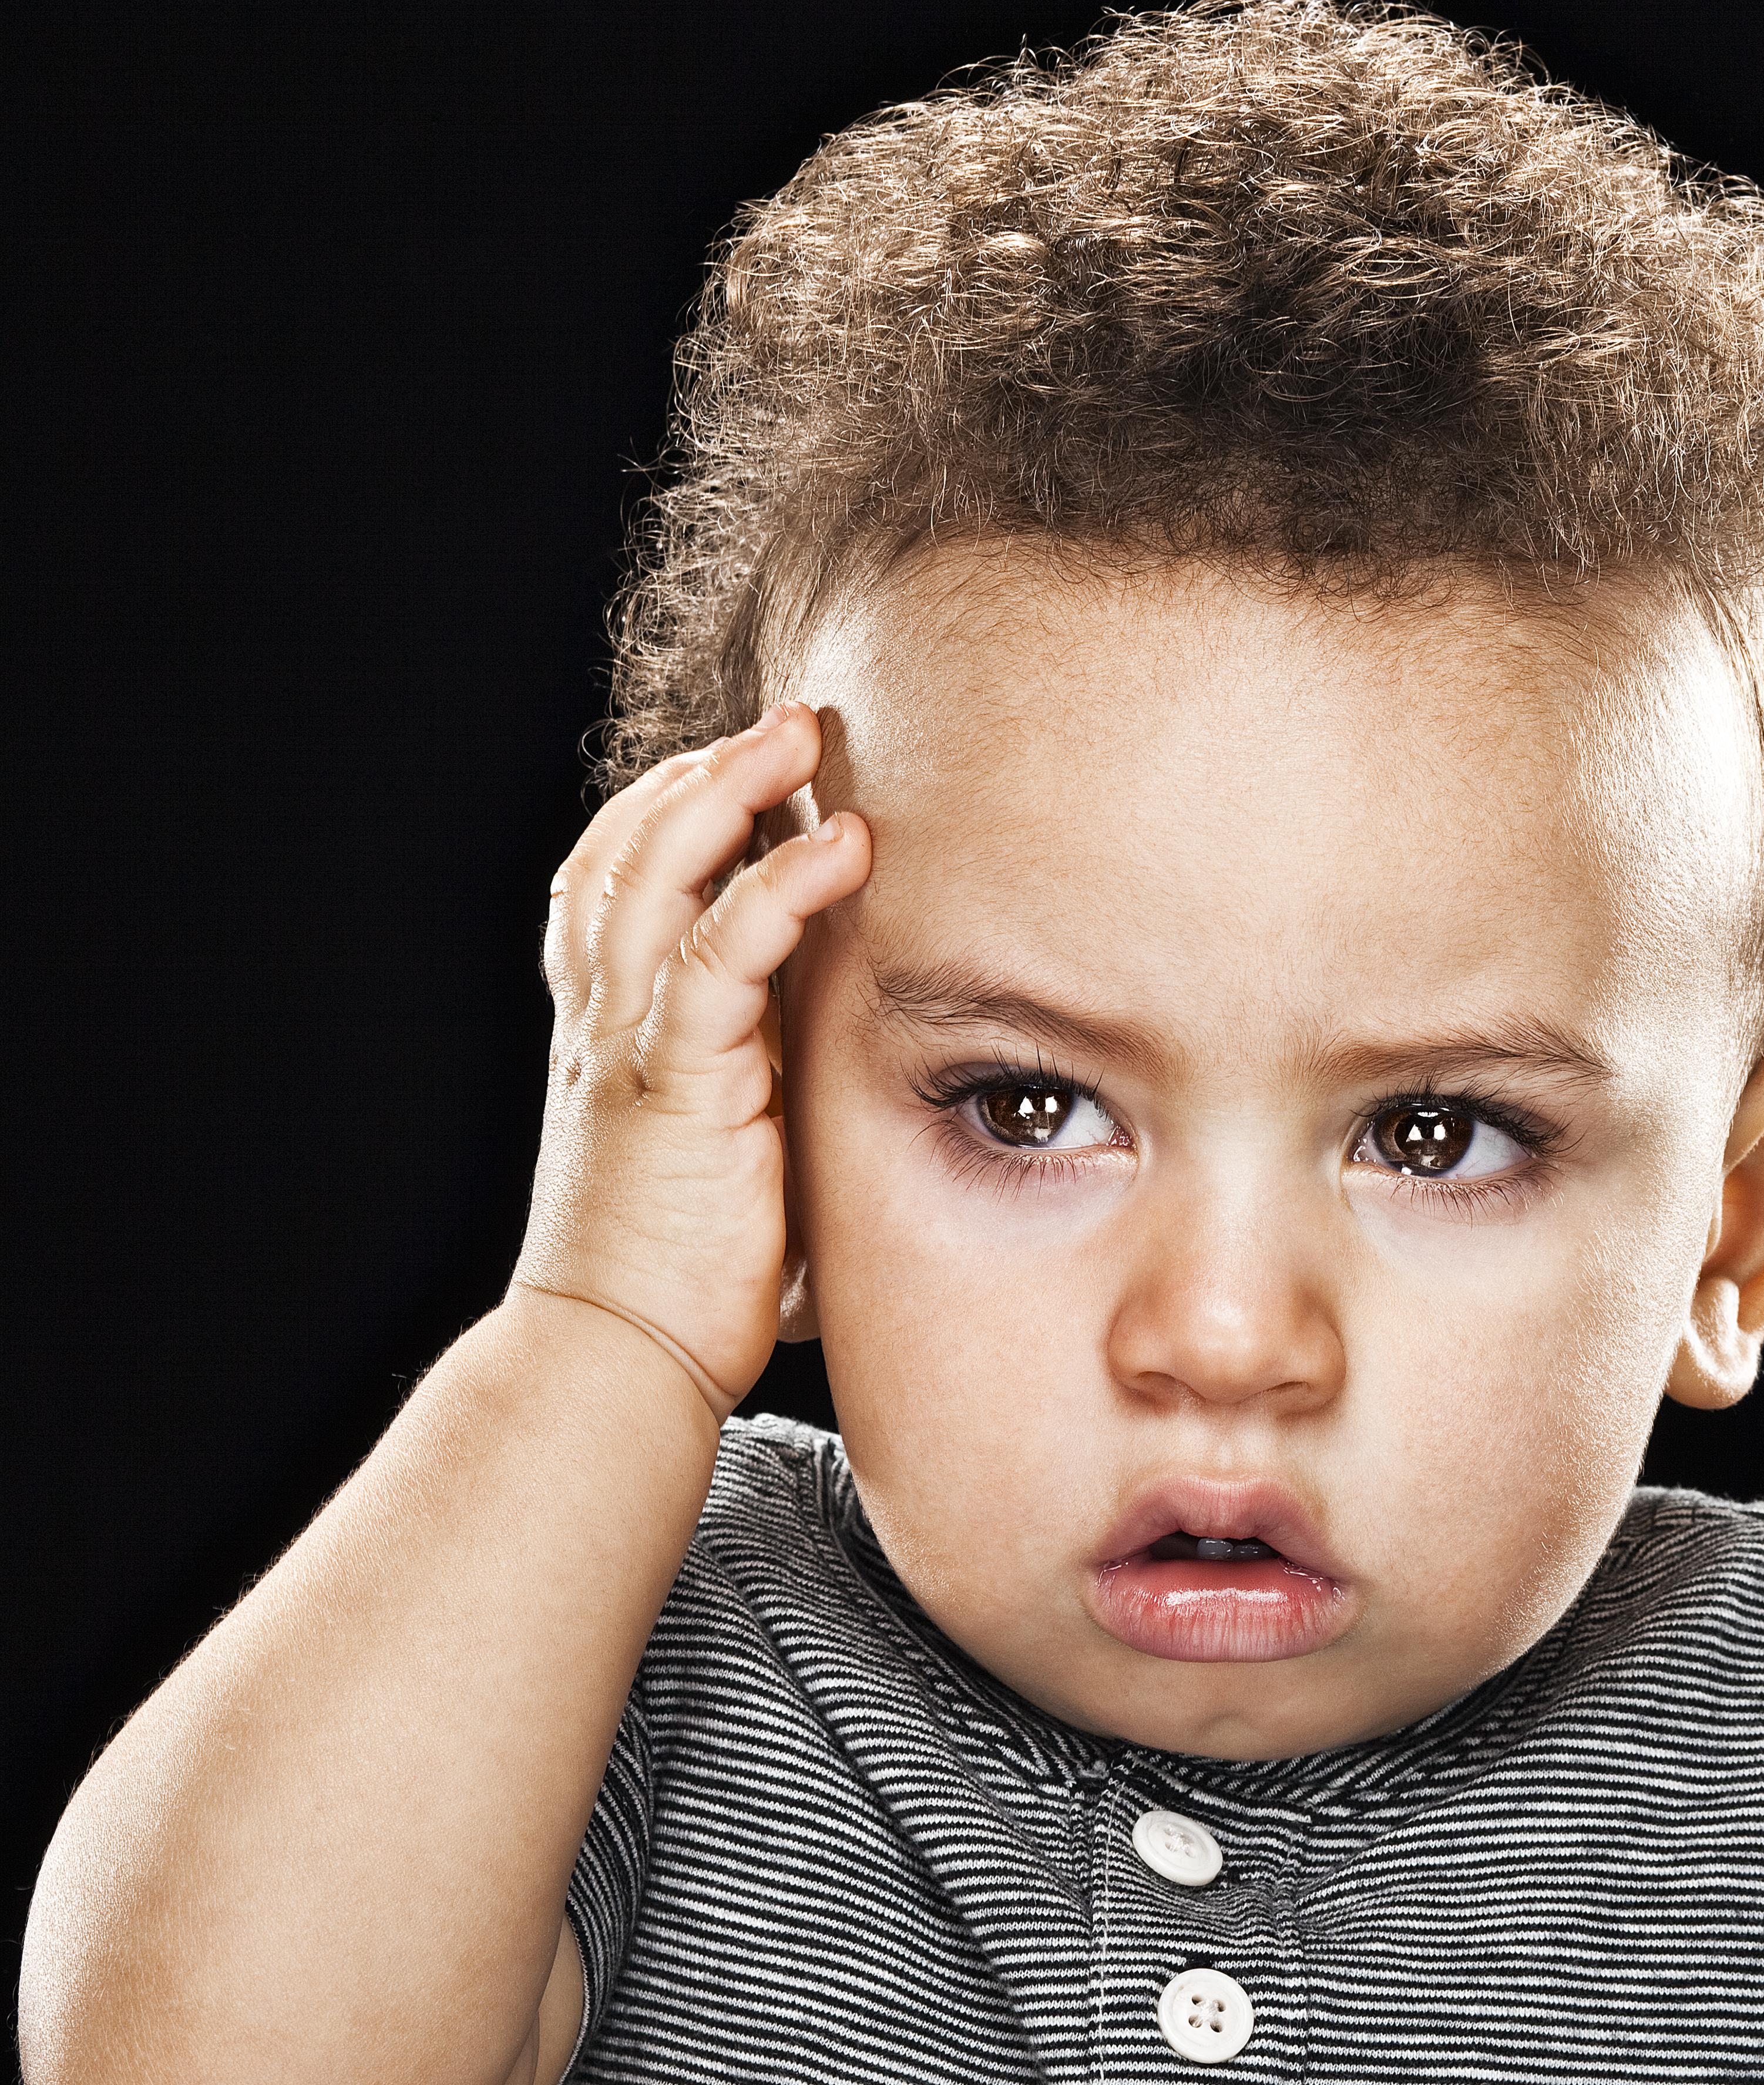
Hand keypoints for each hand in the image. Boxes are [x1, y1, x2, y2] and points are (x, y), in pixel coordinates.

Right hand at [514, 704, 870, 1416]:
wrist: (617, 1362)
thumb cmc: (681, 1282)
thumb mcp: (724, 1156)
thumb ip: (759, 1094)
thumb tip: (839, 1074)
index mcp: (611, 1035)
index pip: (615, 883)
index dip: (669, 811)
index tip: (742, 767)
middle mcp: (603, 1022)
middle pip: (627, 850)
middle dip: (702, 772)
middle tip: (790, 722)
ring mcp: (628, 1045)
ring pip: (658, 874)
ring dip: (729, 792)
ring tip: (803, 738)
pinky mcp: (672, 1081)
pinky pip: (716, 955)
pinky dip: (774, 890)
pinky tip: (838, 849)